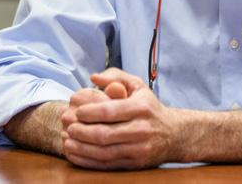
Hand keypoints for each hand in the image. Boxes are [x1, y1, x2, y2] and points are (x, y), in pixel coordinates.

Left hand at [60, 68, 179, 169]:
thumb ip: (116, 76)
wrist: (174, 134)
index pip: (110, 111)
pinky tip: (76, 153)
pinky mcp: (135, 164)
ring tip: (67, 140)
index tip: (76, 112)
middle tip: (68, 126)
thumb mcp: (138, 86)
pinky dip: (88, 161)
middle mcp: (142, 129)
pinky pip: (107, 165)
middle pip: (104, 134)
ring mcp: (139, 149)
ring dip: (81, 148)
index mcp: (141, 108)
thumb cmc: (149, 108)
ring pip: (104, 152)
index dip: (89, 112)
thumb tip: (93, 78)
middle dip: (81, 131)